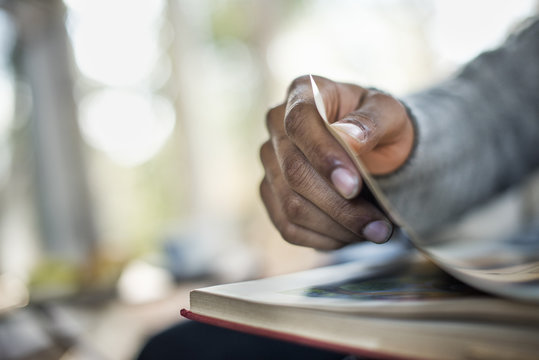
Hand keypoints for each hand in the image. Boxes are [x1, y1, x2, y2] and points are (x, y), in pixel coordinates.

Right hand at [260, 75, 413, 248]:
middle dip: (340, 206)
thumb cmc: (379, 125)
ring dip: (336, 227)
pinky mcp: (271, 193)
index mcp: (303, 93)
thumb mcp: (390, 113)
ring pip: (291, 205)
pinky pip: (287, 226)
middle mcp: (276, 126)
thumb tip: (349, 138)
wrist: (371, 148)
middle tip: (380, 227)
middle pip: (294, 172)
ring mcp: (270, 162)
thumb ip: (373, 120)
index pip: (299, 123)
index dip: (323, 156)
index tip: (353, 186)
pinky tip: (350, 235)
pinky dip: (322, 239)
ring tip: (374, 232)